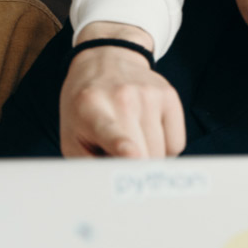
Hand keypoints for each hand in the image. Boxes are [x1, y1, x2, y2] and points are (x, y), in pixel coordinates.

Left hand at [60, 22, 185, 157]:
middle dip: (134, 169)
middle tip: (120, 161)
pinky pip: (177, 143)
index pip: (112, 132)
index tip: (131, 154)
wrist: (106, 58)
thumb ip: (86, 166)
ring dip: (149, 158)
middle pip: (144, 154)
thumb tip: (111, 188)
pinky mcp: (169, 95)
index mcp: (92, 109)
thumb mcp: (71, 137)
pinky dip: (165, 147)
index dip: (124, 147)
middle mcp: (124, 98)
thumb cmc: (85, 107)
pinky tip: (148, 133)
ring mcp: (150, 95)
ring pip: (163, 152)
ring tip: (132, 140)